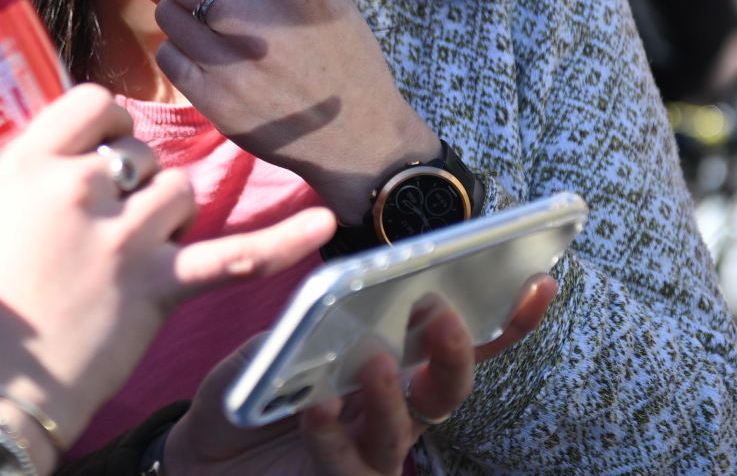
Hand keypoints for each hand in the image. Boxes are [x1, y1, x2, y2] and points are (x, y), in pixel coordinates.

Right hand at [0, 84, 337, 464]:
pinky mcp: (159, 288)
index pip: (92, 103)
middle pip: (141, 154)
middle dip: (134, 181)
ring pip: (181, 192)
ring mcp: (127, 238)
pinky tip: (326, 221)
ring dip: (169, 215)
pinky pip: (234, 257)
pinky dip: (283, 241)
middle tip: (108, 223)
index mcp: (28, 167)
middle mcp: (83, 189)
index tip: (97, 146)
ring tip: (138, 250)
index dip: (103, 123)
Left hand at [154, 0, 437, 221]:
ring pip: (167, 11)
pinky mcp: (214, 102)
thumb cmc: (343, 54)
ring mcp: (231, 67)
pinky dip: (180, 47)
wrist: (357, 137)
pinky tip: (205, 52)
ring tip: (206, 19)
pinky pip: (168, 53)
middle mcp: (257, 25)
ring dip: (181, 9)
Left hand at [162, 276, 557, 474]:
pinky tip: (317, 410)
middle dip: (455, 353)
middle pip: (447, 389)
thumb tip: (341, 295)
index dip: (504, 317)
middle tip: (442, 315)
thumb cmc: (248, 397)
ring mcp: (368, 453)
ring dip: (394, 394)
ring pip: (406, 430)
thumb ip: (305, 325)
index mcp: (390, 364)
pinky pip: (348, 466)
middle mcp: (391, 410)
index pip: (457, 341)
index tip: (537, 280)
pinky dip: (335, 436)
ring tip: (375, 362)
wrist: (199, 459)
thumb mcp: (270, 347)